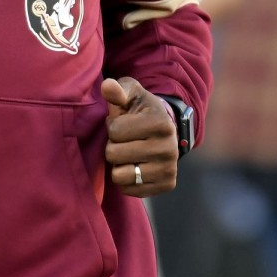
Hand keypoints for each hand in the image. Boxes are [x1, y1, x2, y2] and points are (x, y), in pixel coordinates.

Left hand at [101, 77, 177, 197]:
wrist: (164, 129)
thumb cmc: (140, 109)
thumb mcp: (131, 93)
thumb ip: (117, 90)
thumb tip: (107, 86)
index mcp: (160, 123)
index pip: (114, 131)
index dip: (112, 126)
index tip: (123, 123)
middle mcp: (169, 148)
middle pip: (114, 154)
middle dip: (113, 145)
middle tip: (124, 140)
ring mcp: (169, 169)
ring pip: (119, 176)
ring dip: (117, 164)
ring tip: (128, 153)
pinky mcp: (166, 185)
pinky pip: (128, 190)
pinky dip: (126, 179)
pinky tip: (134, 165)